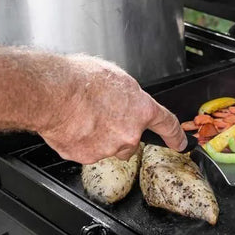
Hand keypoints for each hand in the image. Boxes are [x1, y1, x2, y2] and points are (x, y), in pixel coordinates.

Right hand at [37, 55, 186, 163]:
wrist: (54, 93)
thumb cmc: (81, 79)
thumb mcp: (115, 77)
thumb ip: (126, 95)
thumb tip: (123, 99)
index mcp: (141, 110)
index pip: (167, 125)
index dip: (175, 136)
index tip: (180, 144)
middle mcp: (129, 133)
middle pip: (131, 141)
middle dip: (119, 132)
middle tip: (101, 116)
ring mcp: (108, 148)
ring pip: (108, 147)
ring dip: (98, 136)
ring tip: (82, 117)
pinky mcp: (86, 157)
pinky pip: (86, 151)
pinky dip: (79, 141)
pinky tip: (72, 125)